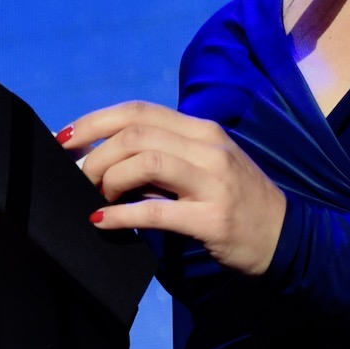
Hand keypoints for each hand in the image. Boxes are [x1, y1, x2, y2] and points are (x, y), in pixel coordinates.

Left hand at [61, 101, 287, 274]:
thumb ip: (164, 157)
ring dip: (108, 179)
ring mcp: (214, 182)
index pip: (140, 111)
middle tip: (79, 179)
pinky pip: (155, 212)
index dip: (95, 121)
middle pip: (136, 133)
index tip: (64, 138)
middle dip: (95, 155)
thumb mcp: (205, 167)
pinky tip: (102, 221)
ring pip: (145, 162)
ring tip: (96, 197)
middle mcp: (210, 148)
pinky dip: (120, 215)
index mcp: (204, 131)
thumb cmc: (237, 202)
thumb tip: (104, 158)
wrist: (285, 237)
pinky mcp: (212, 218)